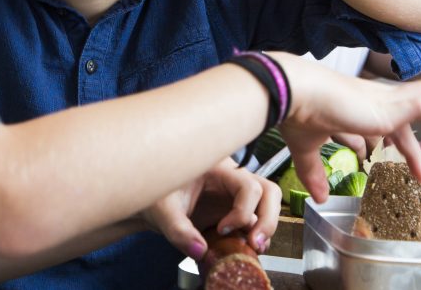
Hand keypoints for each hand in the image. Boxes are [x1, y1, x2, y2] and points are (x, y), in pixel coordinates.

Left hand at [142, 157, 279, 260]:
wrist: (151, 203)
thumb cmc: (156, 195)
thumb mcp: (162, 210)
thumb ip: (178, 231)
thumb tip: (200, 251)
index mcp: (218, 169)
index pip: (248, 186)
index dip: (242, 211)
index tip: (222, 229)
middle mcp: (232, 180)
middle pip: (269, 192)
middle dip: (268, 219)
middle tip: (255, 242)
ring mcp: (235, 196)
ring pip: (268, 205)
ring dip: (266, 228)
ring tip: (253, 248)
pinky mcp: (233, 212)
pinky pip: (255, 221)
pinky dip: (255, 236)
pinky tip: (243, 249)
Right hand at [273, 53, 420, 201]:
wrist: (294, 93)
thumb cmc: (296, 114)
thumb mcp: (306, 149)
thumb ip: (314, 173)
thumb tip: (316, 197)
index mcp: (360, 105)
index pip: (394, 122)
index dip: (408, 146)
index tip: (420, 169)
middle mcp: (377, 98)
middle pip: (419, 104)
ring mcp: (386, 99)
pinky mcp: (392, 104)